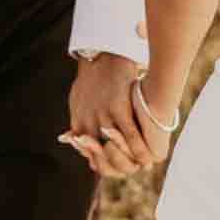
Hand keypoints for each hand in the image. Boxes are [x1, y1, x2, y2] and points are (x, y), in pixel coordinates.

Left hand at [61, 52, 158, 177]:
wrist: (102, 53)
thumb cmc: (92, 76)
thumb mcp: (77, 101)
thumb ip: (77, 121)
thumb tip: (70, 137)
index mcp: (79, 124)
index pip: (89, 156)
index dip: (105, 164)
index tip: (118, 164)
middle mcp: (88, 125)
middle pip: (102, 160)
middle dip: (119, 166)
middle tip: (133, 167)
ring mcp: (102, 117)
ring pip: (117, 151)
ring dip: (131, 161)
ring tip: (142, 164)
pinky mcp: (117, 108)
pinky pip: (130, 136)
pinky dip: (139, 148)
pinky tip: (148, 154)